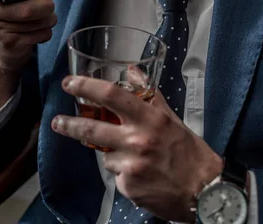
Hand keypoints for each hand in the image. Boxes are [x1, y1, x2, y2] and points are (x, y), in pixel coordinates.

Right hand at [0, 0, 54, 125]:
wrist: (0, 52)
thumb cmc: (9, 19)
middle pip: (24, 9)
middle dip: (45, 6)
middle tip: (48, 6)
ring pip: (35, 23)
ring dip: (48, 20)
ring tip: (45, 19)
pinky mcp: (9, 46)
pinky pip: (38, 35)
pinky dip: (45, 33)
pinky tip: (38, 32)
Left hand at [52, 76, 223, 221]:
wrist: (205, 192)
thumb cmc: (190, 154)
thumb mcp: (171, 118)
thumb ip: (149, 95)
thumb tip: (132, 70)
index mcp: (150, 119)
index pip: (112, 95)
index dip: (86, 87)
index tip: (70, 84)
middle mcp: (138, 140)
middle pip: (92, 128)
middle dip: (69, 124)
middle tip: (57, 121)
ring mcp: (131, 165)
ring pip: (104, 155)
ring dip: (112, 155)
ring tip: (135, 159)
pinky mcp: (128, 186)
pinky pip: (116, 175)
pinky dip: (124, 173)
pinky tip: (141, 176)